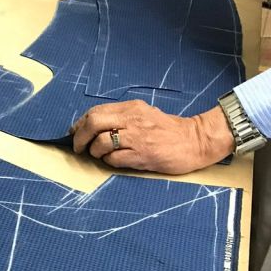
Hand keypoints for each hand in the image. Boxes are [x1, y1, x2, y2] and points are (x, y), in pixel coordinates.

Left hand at [71, 100, 234, 173]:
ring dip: (95, 152)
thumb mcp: (144, 115)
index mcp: (131, 108)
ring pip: (101, 142)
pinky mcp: (142, 155)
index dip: (80, 124)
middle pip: (93, 122)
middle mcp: (132, 120)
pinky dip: (109, 161)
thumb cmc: (168, 131)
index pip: (96, 111)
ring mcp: (137, 138)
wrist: (195, 141)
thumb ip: (121, 118)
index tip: (76, 133)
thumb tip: (93, 126)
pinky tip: (115, 161)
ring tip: (100, 155)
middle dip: (80, 137)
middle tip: (79, 148)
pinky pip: (114, 159)